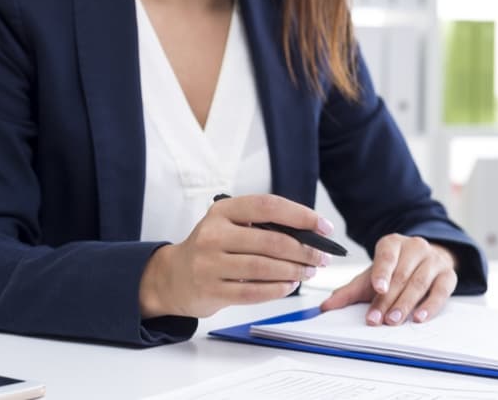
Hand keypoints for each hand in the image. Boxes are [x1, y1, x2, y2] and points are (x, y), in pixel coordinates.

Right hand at [139, 194, 333, 318]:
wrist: (173, 277)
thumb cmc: (212, 248)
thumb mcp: (229, 225)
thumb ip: (262, 225)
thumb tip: (309, 233)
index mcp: (222, 211)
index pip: (268, 206)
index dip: (301, 215)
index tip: (324, 227)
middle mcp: (213, 235)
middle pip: (271, 241)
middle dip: (304, 251)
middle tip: (321, 257)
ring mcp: (209, 264)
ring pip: (264, 268)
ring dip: (294, 271)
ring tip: (308, 272)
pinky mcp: (211, 291)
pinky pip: (253, 292)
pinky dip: (277, 290)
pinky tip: (289, 286)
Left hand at [320, 234, 456, 324]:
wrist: (423, 262)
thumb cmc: (395, 271)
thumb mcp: (370, 278)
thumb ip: (349, 291)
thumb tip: (326, 307)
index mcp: (393, 243)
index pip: (387, 256)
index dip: (382, 273)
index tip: (378, 288)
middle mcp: (416, 247)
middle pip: (401, 275)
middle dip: (388, 299)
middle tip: (378, 319)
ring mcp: (434, 260)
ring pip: (420, 283)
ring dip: (406, 304)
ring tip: (394, 320)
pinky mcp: (448, 275)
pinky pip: (441, 291)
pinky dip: (430, 306)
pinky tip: (419, 317)